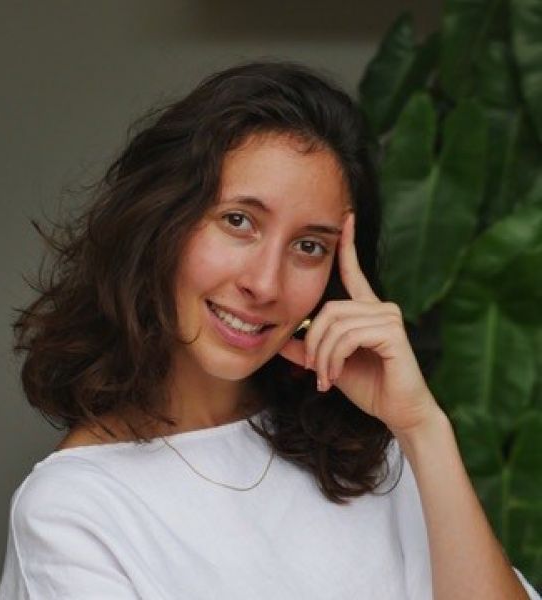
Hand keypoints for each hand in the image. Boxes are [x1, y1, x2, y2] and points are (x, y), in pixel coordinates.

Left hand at [278, 212, 440, 435]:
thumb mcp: (330, 365)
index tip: (344, 218)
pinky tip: (335, 377)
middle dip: (313, 343)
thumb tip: (280, 341)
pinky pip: (348, 336)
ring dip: (322, 356)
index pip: (353, 271)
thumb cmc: (368, 386)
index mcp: (366, 310)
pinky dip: (334, 358)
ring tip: (325, 379)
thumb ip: (308, 350)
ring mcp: (389, 317)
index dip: (347, 246)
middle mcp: (379, 307)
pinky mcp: (392, 332)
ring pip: (335, 324)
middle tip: (313, 372)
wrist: (398, 412)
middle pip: (328, 309)